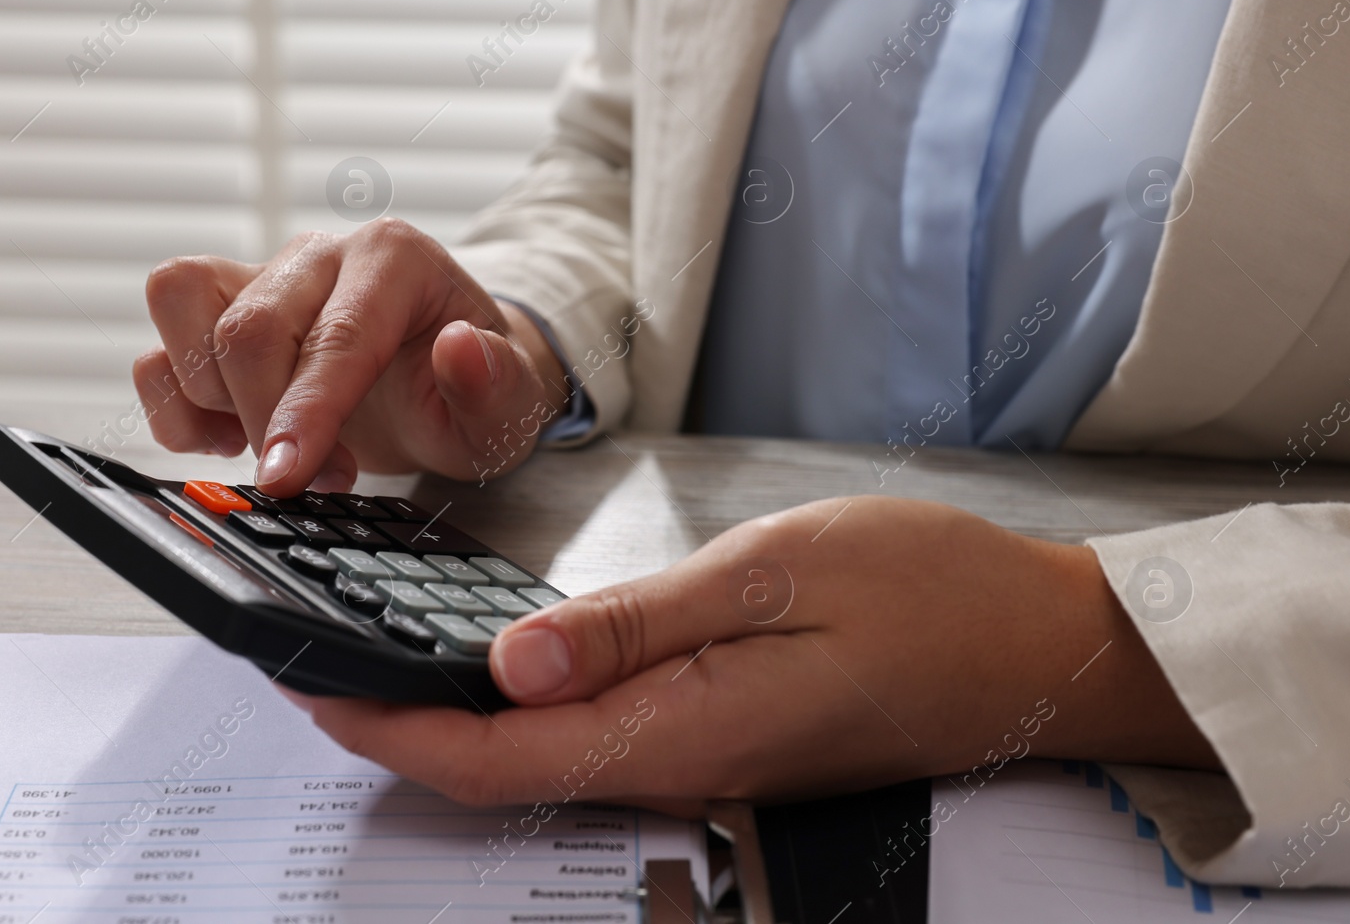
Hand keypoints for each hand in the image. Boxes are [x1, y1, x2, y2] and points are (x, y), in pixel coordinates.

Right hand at [133, 219, 568, 492]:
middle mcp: (321, 255)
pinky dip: (174, 405)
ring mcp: (262, 276)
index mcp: (395, 259)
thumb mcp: (511, 405)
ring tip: (271, 447)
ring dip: (211, 401)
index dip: (306, 412)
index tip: (288, 476)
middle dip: (266, 422)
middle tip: (311, 480)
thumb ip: (497, 382)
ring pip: (182, 307)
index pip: (336, 335)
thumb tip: (462, 348)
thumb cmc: (474, 390)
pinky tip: (226, 438)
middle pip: (250, 327)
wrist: (451, 384)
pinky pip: (157, 344)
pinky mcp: (218, 310)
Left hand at [284, 496, 1219, 813]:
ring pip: (546, 762)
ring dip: (456, 721)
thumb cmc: (926, 593)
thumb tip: (509, 664)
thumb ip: (637, 625)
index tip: (309, 690)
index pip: (498, 758)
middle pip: (506, 773)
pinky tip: (507, 669)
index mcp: (681, 730)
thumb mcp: (774, 576)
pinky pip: (599, 741)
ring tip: (384, 661)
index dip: (391, 730)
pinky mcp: (728, 739)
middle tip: (320, 668)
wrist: (1040, 645)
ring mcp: (707, 761)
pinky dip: (527, 710)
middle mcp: (682, 766)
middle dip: (402, 731)